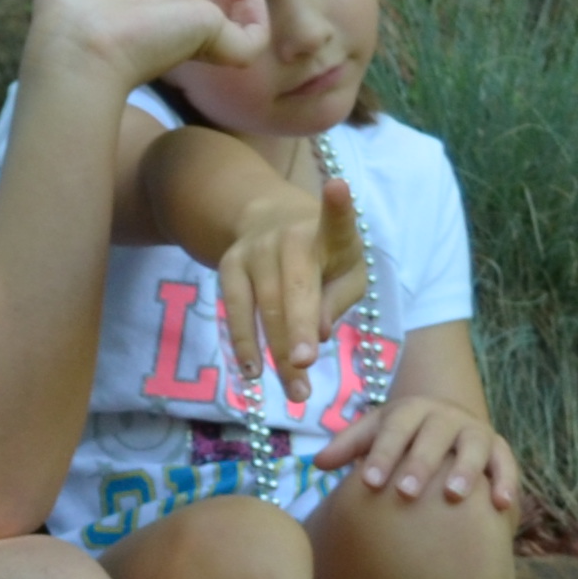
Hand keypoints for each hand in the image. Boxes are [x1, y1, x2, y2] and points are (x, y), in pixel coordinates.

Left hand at [22, 0, 267, 102]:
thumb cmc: (74, 20)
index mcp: (147, 23)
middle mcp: (175, 37)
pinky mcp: (217, 50)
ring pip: (239, 26)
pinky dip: (259, 15)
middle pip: (216, 15)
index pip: (185, 8)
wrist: (83, 50)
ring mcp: (197, 46)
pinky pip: (253, 40)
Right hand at [212, 170, 369, 410]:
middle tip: (304, 369)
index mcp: (329, 233)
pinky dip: (244, 343)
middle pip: (292, 287)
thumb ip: (338, 300)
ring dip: (275, 351)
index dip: (337, 205)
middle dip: (296, 328)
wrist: (268, 219)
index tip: (338, 187)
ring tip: (294, 390)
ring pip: (263, 306)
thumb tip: (316, 334)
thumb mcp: (348, 271)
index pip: (336, 219)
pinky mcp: (229, 267)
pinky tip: (253, 371)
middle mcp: (288, 237)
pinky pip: (236, 311)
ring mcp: (254, 251)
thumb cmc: (325, 256)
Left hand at [309, 393, 520, 508]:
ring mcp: (474, 431)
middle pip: (434, 436)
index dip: (381, 453)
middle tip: (405, 492)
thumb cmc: (400, 438)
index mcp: (410, 411)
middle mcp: (445, 416)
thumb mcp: (374, 434)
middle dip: (420, 463)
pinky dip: (506, 481)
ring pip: (473, 446)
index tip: (367, 482)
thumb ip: (348, 447)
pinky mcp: (498, 448)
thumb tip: (318, 462)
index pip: (394, 428)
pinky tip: (502, 505)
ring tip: (453, 496)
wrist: (445, 424)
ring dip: (465, 469)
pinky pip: (505, 463)